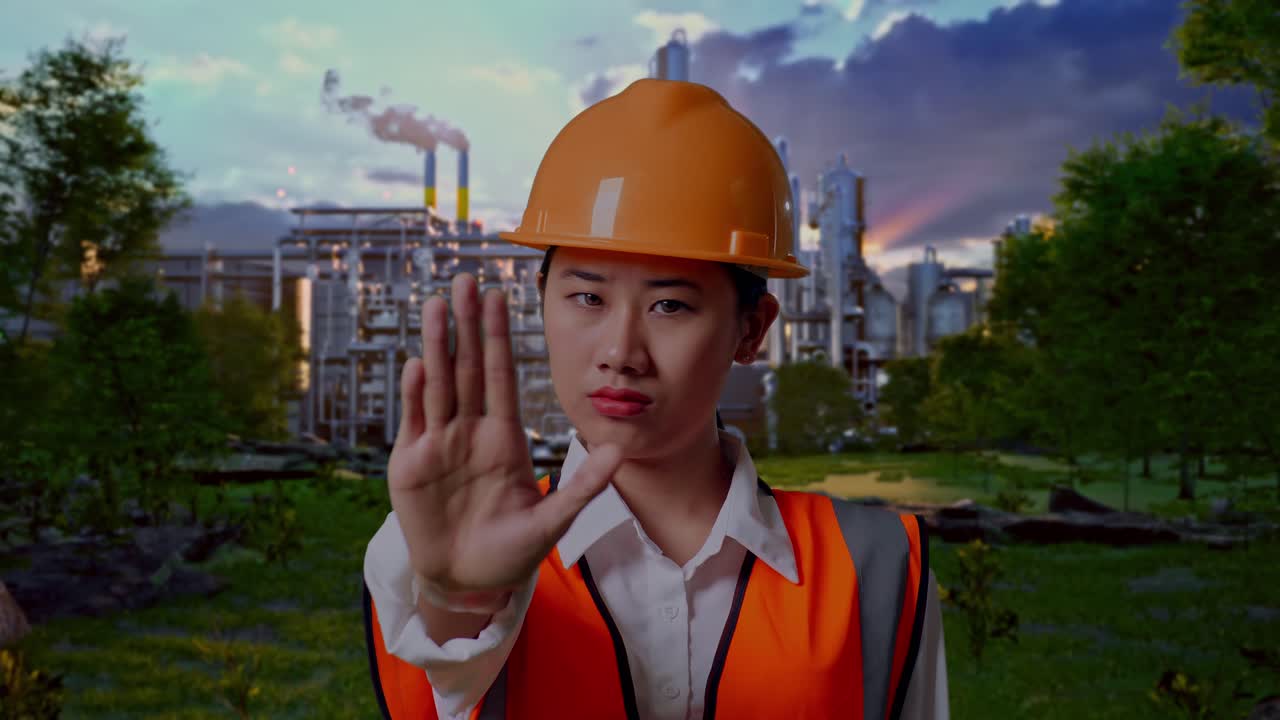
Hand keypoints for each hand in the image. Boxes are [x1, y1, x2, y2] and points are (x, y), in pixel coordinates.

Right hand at [387, 273, 621, 594]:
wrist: (468, 583)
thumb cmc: (511, 551)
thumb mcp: (552, 520)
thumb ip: (582, 486)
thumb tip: (618, 450)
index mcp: (503, 436)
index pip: (501, 376)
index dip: (499, 337)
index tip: (498, 297)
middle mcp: (469, 430)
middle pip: (467, 368)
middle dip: (466, 326)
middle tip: (464, 281)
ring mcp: (438, 444)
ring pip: (438, 385)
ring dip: (438, 346)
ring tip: (438, 306)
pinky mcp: (410, 465)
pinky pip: (415, 421)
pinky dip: (416, 394)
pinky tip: (418, 364)